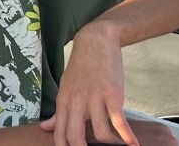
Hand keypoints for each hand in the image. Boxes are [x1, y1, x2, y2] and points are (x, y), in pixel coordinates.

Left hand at [38, 23, 155, 145]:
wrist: (95, 42)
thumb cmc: (81, 67)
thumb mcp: (65, 88)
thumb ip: (58, 111)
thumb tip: (45, 127)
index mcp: (63, 102)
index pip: (60, 133)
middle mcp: (76, 102)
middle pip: (76, 137)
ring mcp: (94, 99)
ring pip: (99, 133)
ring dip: (110, 145)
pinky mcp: (112, 95)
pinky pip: (119, 121)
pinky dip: (127, 137)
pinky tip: (134, 145)